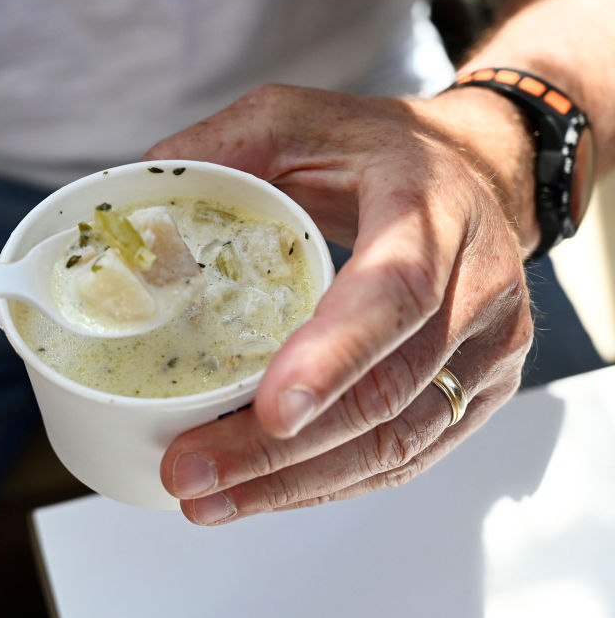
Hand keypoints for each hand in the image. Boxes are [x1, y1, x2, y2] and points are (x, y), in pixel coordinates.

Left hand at [144, 84, 533, 523]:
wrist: (476, 175)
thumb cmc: (381, 149)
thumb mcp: (296, 119)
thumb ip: (217, 149)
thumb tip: (132, 210)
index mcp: (428, 211)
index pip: (393, 293)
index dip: (334, 357)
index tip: (271, 413)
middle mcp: (474, 288)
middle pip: (383, 393)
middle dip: (279, 450)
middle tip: (190, 470)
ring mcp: (485, 349)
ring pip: (394, 443)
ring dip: (295, 484)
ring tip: (207, 498)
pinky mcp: (478, 391)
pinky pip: (407, 457)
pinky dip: (331, 485)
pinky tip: (266, 495)